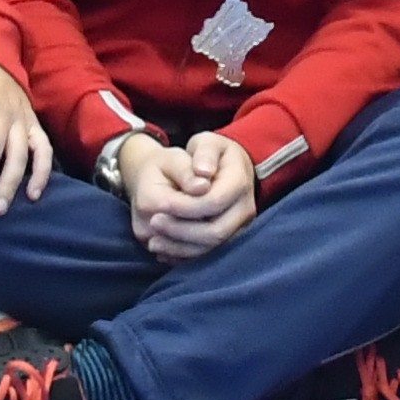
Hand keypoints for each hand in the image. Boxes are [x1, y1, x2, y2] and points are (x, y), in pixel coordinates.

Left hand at [116, 130, 258, 264]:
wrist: (220, 170)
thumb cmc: (207, 155)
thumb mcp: (205, 142)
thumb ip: (203, 153)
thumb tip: (202, 175)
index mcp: (240, 181)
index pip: (214, 202)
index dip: (185, 207)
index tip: (160, 206)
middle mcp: (245, 209)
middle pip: (215, 232)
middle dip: (181, 231)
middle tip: (153, 223)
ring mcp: (239, 228)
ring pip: (211, 249)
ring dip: (180, 248)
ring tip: (153, 241)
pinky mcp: (230, 242)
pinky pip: (208, 257)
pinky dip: (184, 257)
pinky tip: (163, 250)